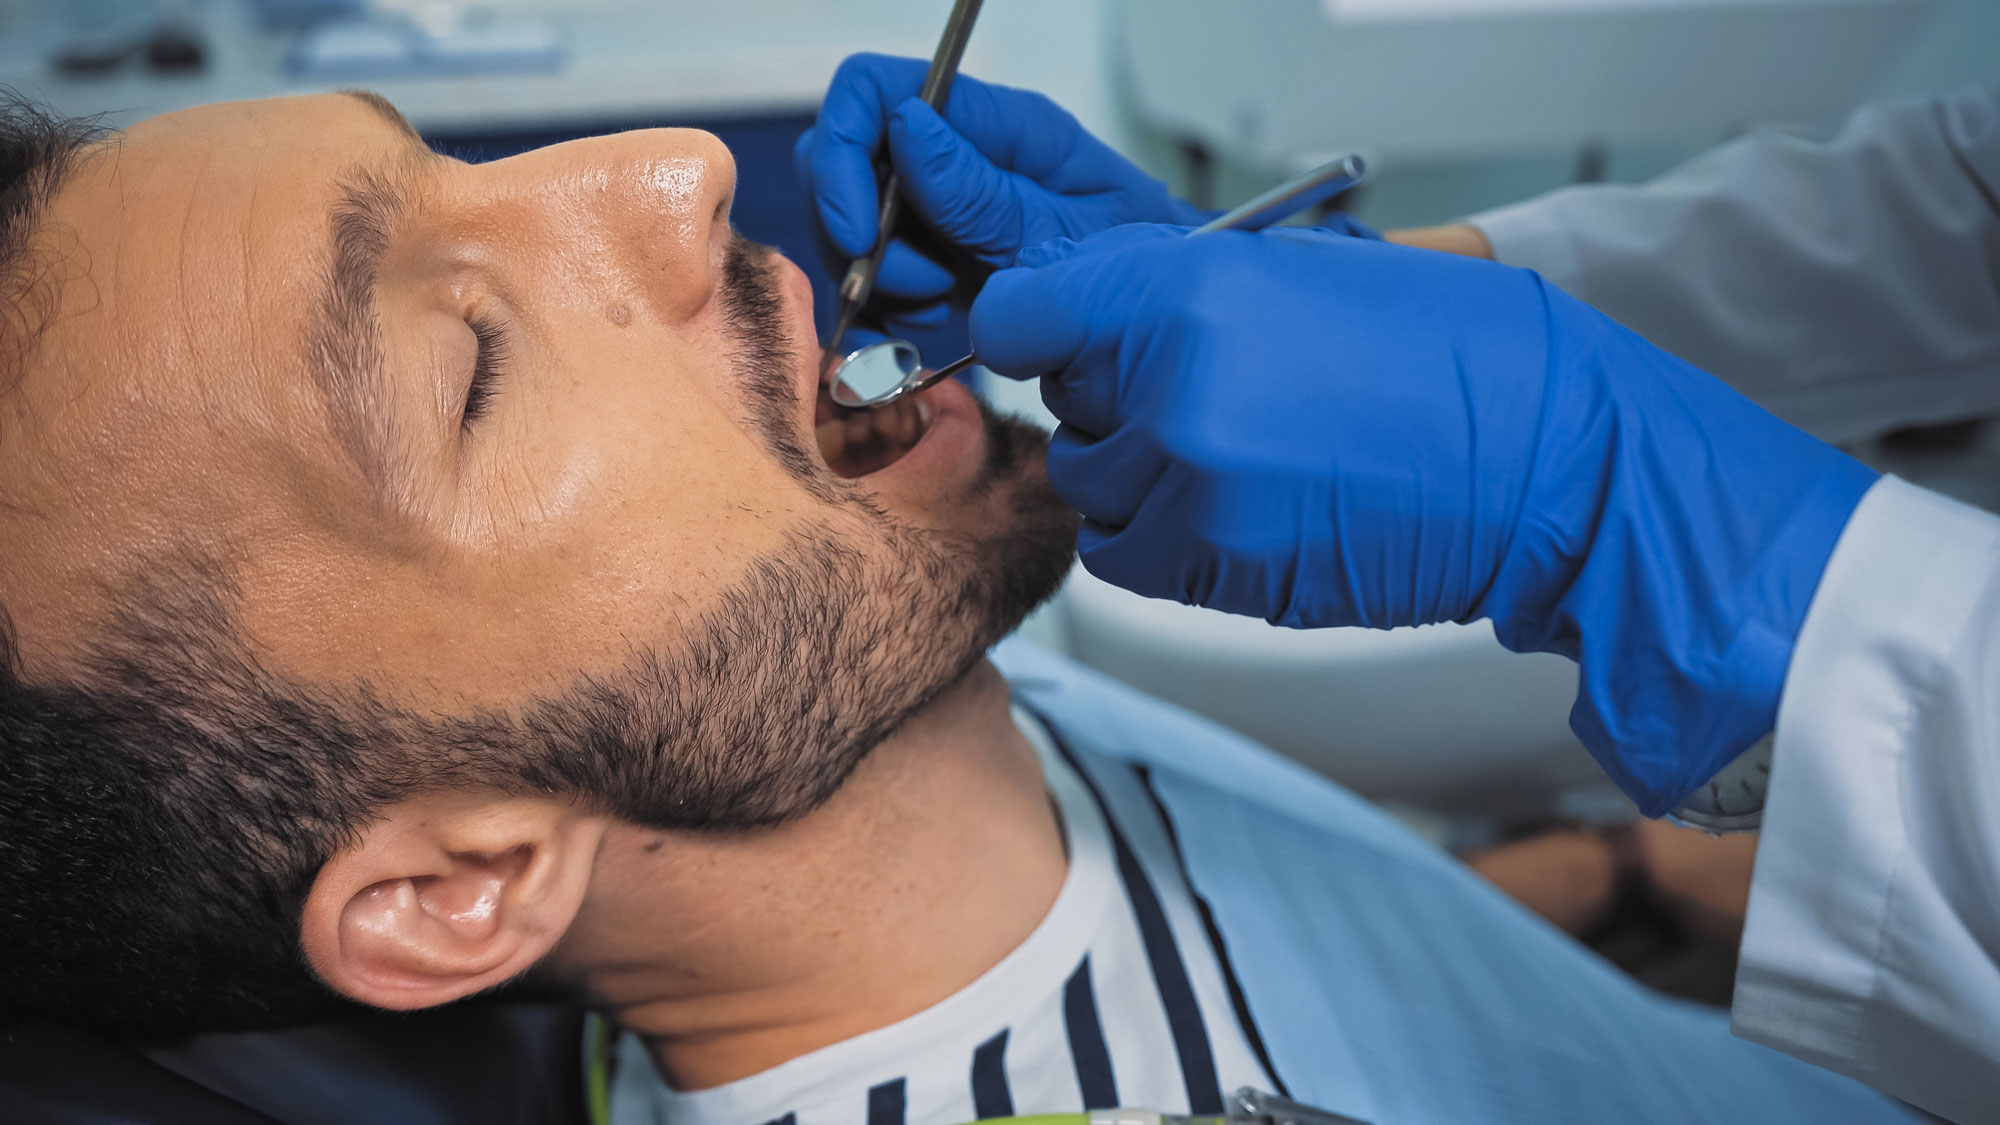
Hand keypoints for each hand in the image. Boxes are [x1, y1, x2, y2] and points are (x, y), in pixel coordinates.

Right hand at [794, 53, 1375, 342]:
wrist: (1161, 316)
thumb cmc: (1136, 264)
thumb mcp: (1063, 235)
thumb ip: (980, 189)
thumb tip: (906, 126)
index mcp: (993, 122)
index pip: (873, 90)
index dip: (845, 156)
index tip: (857, 233)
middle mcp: (956, 153)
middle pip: (841, 160)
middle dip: (859, 234)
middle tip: (923, 286)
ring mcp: (939, 204)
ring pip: (848, 226)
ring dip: (877, 279)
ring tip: (943, 305)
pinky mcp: (932, 253)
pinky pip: (869, 274)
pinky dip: (884, 309)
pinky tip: (930, 324)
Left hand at [971, 224, 1877, 814]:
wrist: (1550, 467)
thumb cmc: (1459, 357)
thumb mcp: (1309, 273)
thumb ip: (1188, 292)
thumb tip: (1110, 313)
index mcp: (1187, 295)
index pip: (1020, 315)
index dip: (1040, 328)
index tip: (1062, 339)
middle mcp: (1169, 392)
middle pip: (1064, 401)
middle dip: (1114, 396)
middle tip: (1201, 392)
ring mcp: (1187, 489)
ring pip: (1092, 482)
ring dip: (1139, 472)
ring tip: (1237, 455)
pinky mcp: (1211, 571)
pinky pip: (1123, 555)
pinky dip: (1158, 537)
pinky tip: (1232, 510)